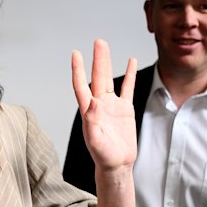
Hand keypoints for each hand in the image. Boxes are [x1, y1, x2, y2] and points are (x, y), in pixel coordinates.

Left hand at [71, 39, 137, 172]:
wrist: (117, 164)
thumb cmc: (104, 156)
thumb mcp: (96, 141)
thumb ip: (92, 122)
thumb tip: (92, 102)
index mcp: (89, 111)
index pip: (81, 86)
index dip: (78, 70)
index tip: (76, 54)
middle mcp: (99, 104)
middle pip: (97, 77)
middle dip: (98, 59)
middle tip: (98, 42)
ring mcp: (112, 105)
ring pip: (110, 79)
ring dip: (108, 63)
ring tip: (105, 46)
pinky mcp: (125, 109)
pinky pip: (128, 88)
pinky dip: (129, 74)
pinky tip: (130, 61)